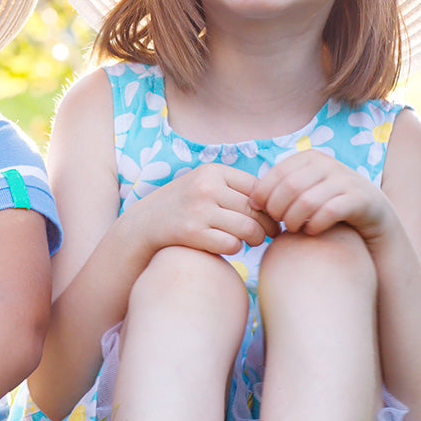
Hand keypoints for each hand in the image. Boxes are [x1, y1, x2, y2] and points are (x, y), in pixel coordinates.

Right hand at [120, 163, 277, 256]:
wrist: (142, 226)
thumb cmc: (183, 207)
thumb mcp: (204, 186)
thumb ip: (234, 188)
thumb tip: (278, 198)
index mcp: (212, 171)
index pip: (258, 188)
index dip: (270, 205)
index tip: (272, 216)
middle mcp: (205, 186)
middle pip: (256, 209)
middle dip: (268, 225)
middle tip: (269, 234)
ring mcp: (197, 209)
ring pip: (248, 228)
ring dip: (255, 239)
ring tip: (253, 241)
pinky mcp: (191, 233)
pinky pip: (231, 245)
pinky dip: (236, 249)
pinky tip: (229, 247)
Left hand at [250, 149, 394, 243]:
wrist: (373, 216)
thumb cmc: (327, 205)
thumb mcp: (304, 190)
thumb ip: (281, 189)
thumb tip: (251, 199)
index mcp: (310, 157)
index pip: (276, 173)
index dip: (264, 195)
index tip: (261, 211)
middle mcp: (329, 163)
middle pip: (289, 187)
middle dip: (278, 209)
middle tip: (277, 225)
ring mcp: (346, 179)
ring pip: (307, 201)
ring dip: (294, 220)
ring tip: (292, 229)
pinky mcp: (360, 199)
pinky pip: (329, 212)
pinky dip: (315, 225)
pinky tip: (312, 232)